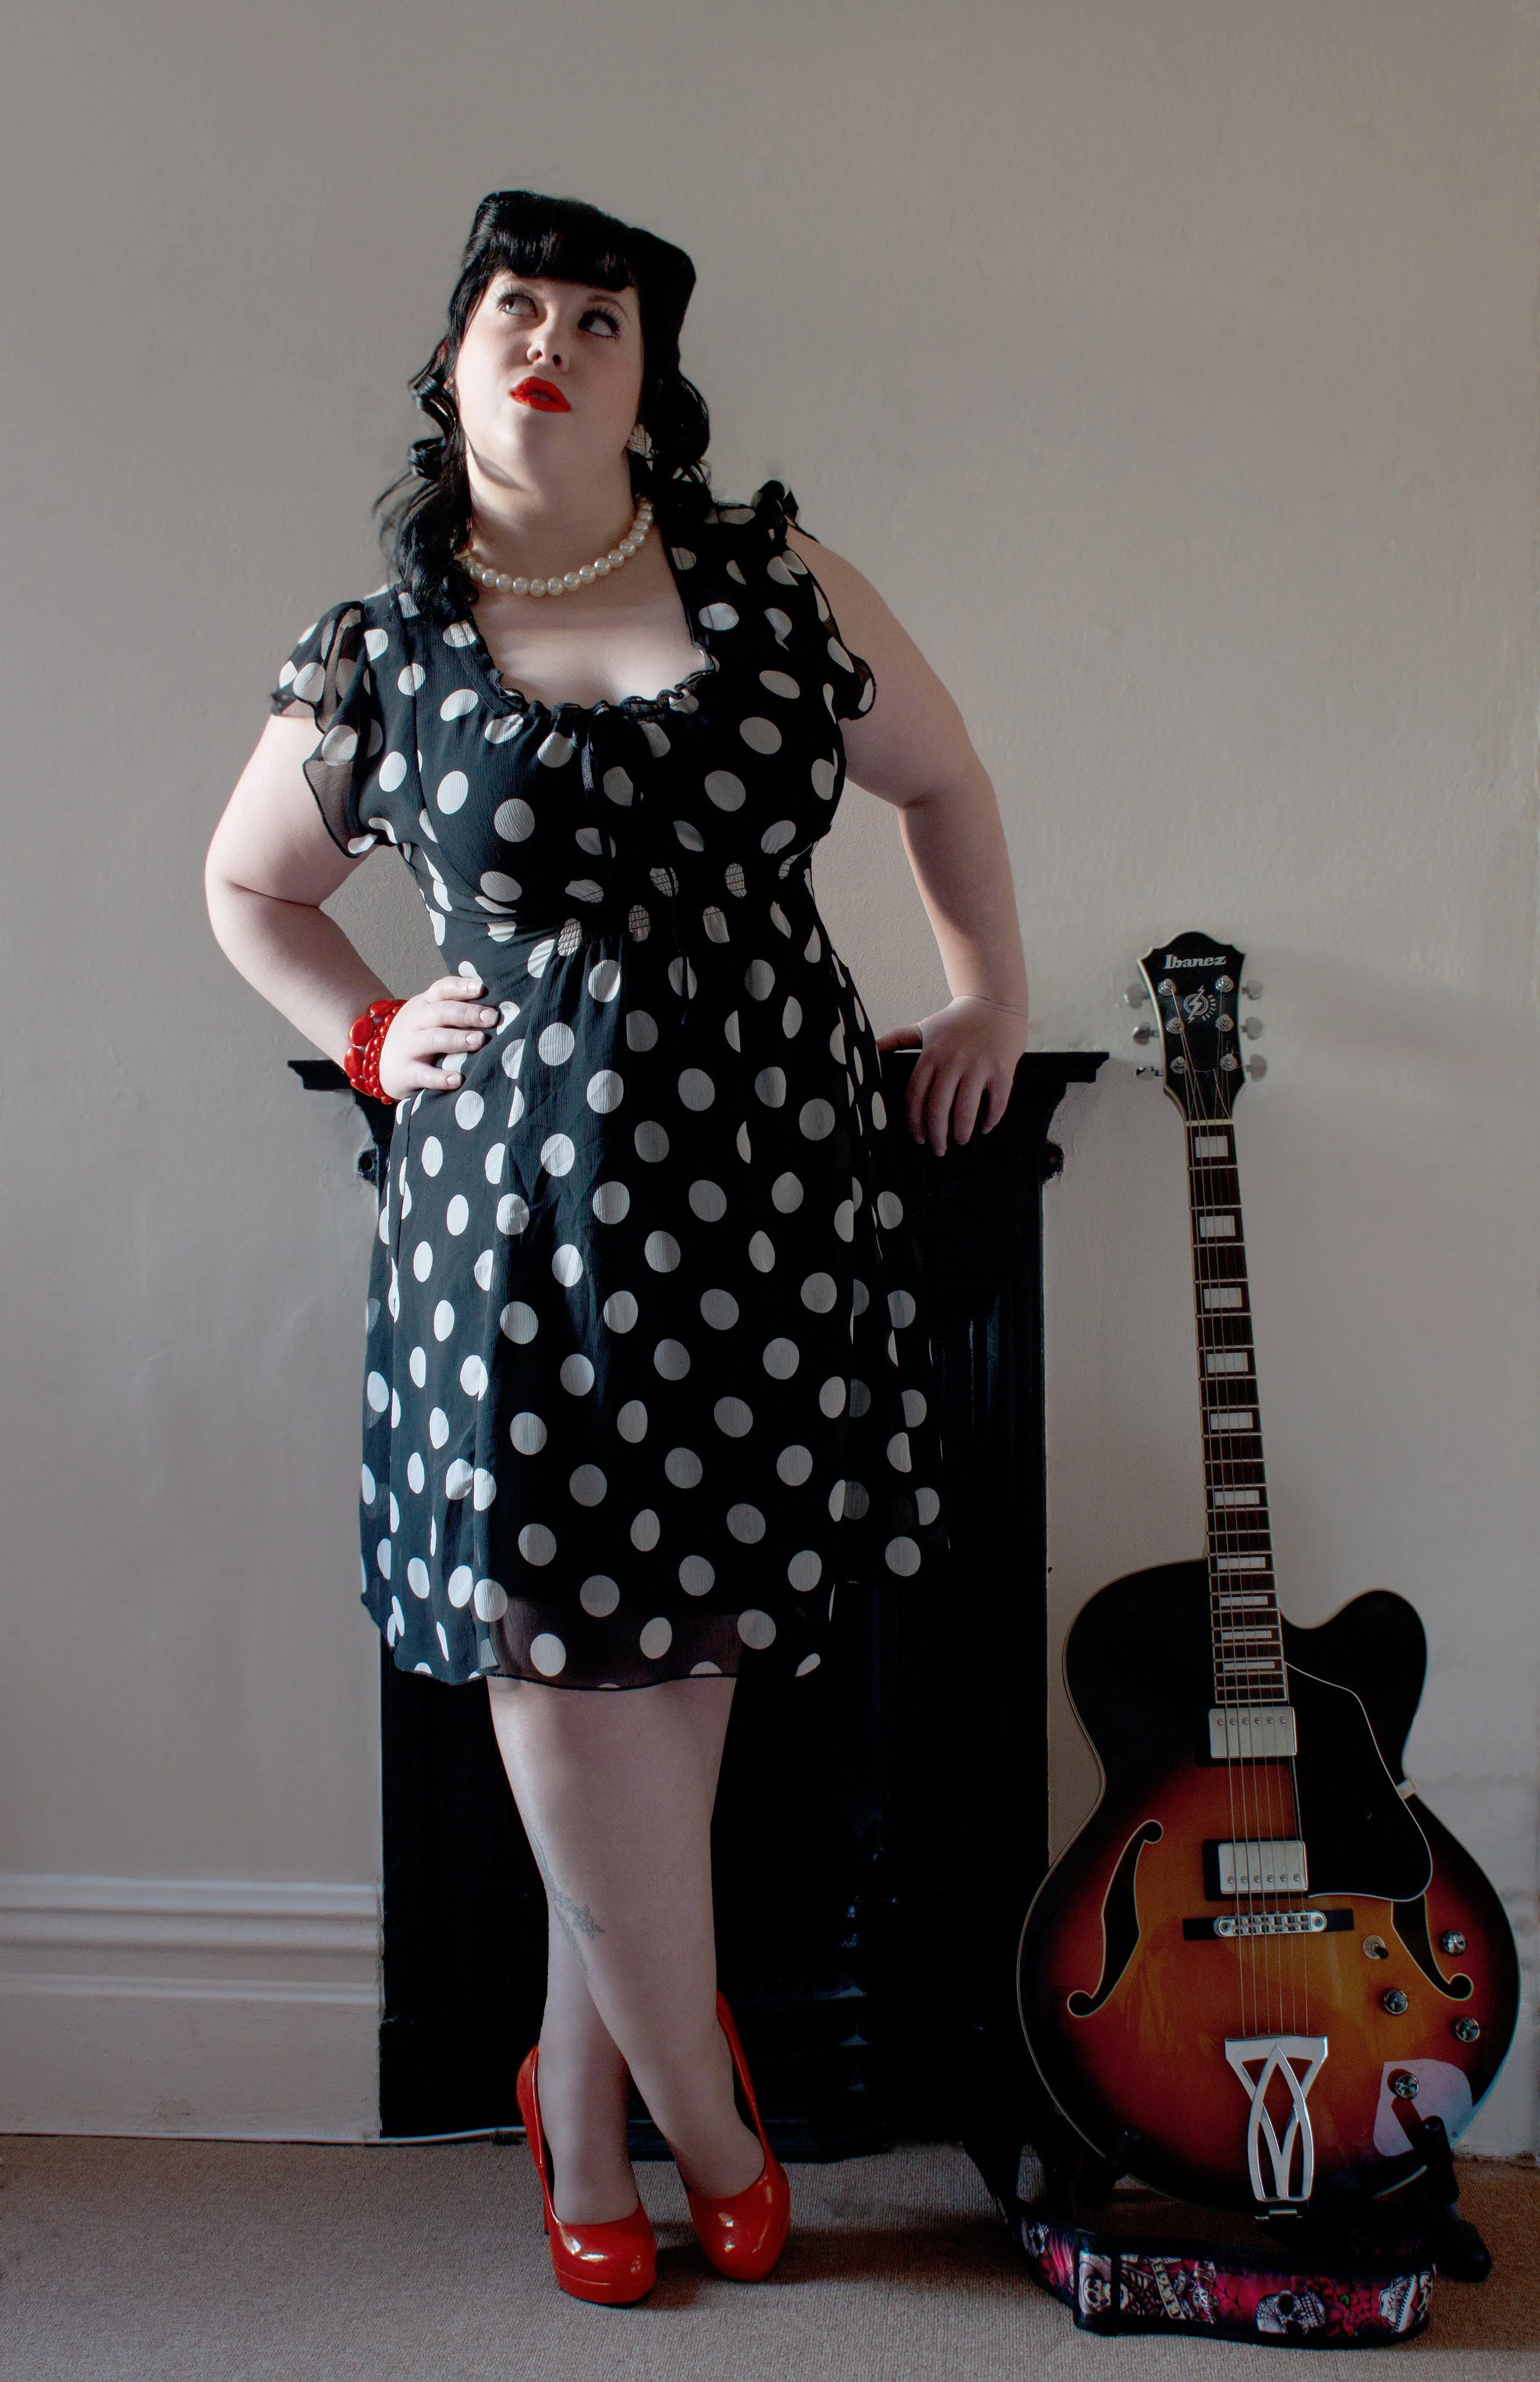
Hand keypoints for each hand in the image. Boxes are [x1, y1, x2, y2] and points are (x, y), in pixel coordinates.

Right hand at [377, 973, 501, 1099]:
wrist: (376, 1061)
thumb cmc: (417, 1036)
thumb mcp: (428, 1016)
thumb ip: (454, 1008)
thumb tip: (495, 1007)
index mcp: (425, 1004)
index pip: (442, 989)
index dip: (460, 987)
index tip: (481, 988)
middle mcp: (416, 1022)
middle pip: (442, 1012)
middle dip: (468, 1013)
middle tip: (492, 1018)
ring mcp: (409, 1046)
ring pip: (433, 1039)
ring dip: (457, 1039)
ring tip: (480, 1041)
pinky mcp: (405, 1072)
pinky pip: (423, 1074)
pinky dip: (440, 1078)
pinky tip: (458, 1080)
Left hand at [877, 994, 1027, 1154]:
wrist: (995, 1002)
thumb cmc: (957, 1020)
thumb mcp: (924, 1027)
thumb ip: (897, 1039)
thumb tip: (870, 1049)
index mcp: (931, 1055)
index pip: (916, 1095)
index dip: (915, 1121)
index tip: (919, 1137)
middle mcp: (953, 1061)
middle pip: (938, 1107)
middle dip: (937, 1134)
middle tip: (938, 1149)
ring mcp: (978, 1066)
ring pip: (965, 1109)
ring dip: (961, 1131)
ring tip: (960, 1140)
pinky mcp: (1001, 1069)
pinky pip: (996, 1102)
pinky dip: (990, 1119)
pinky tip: (984, 1127)